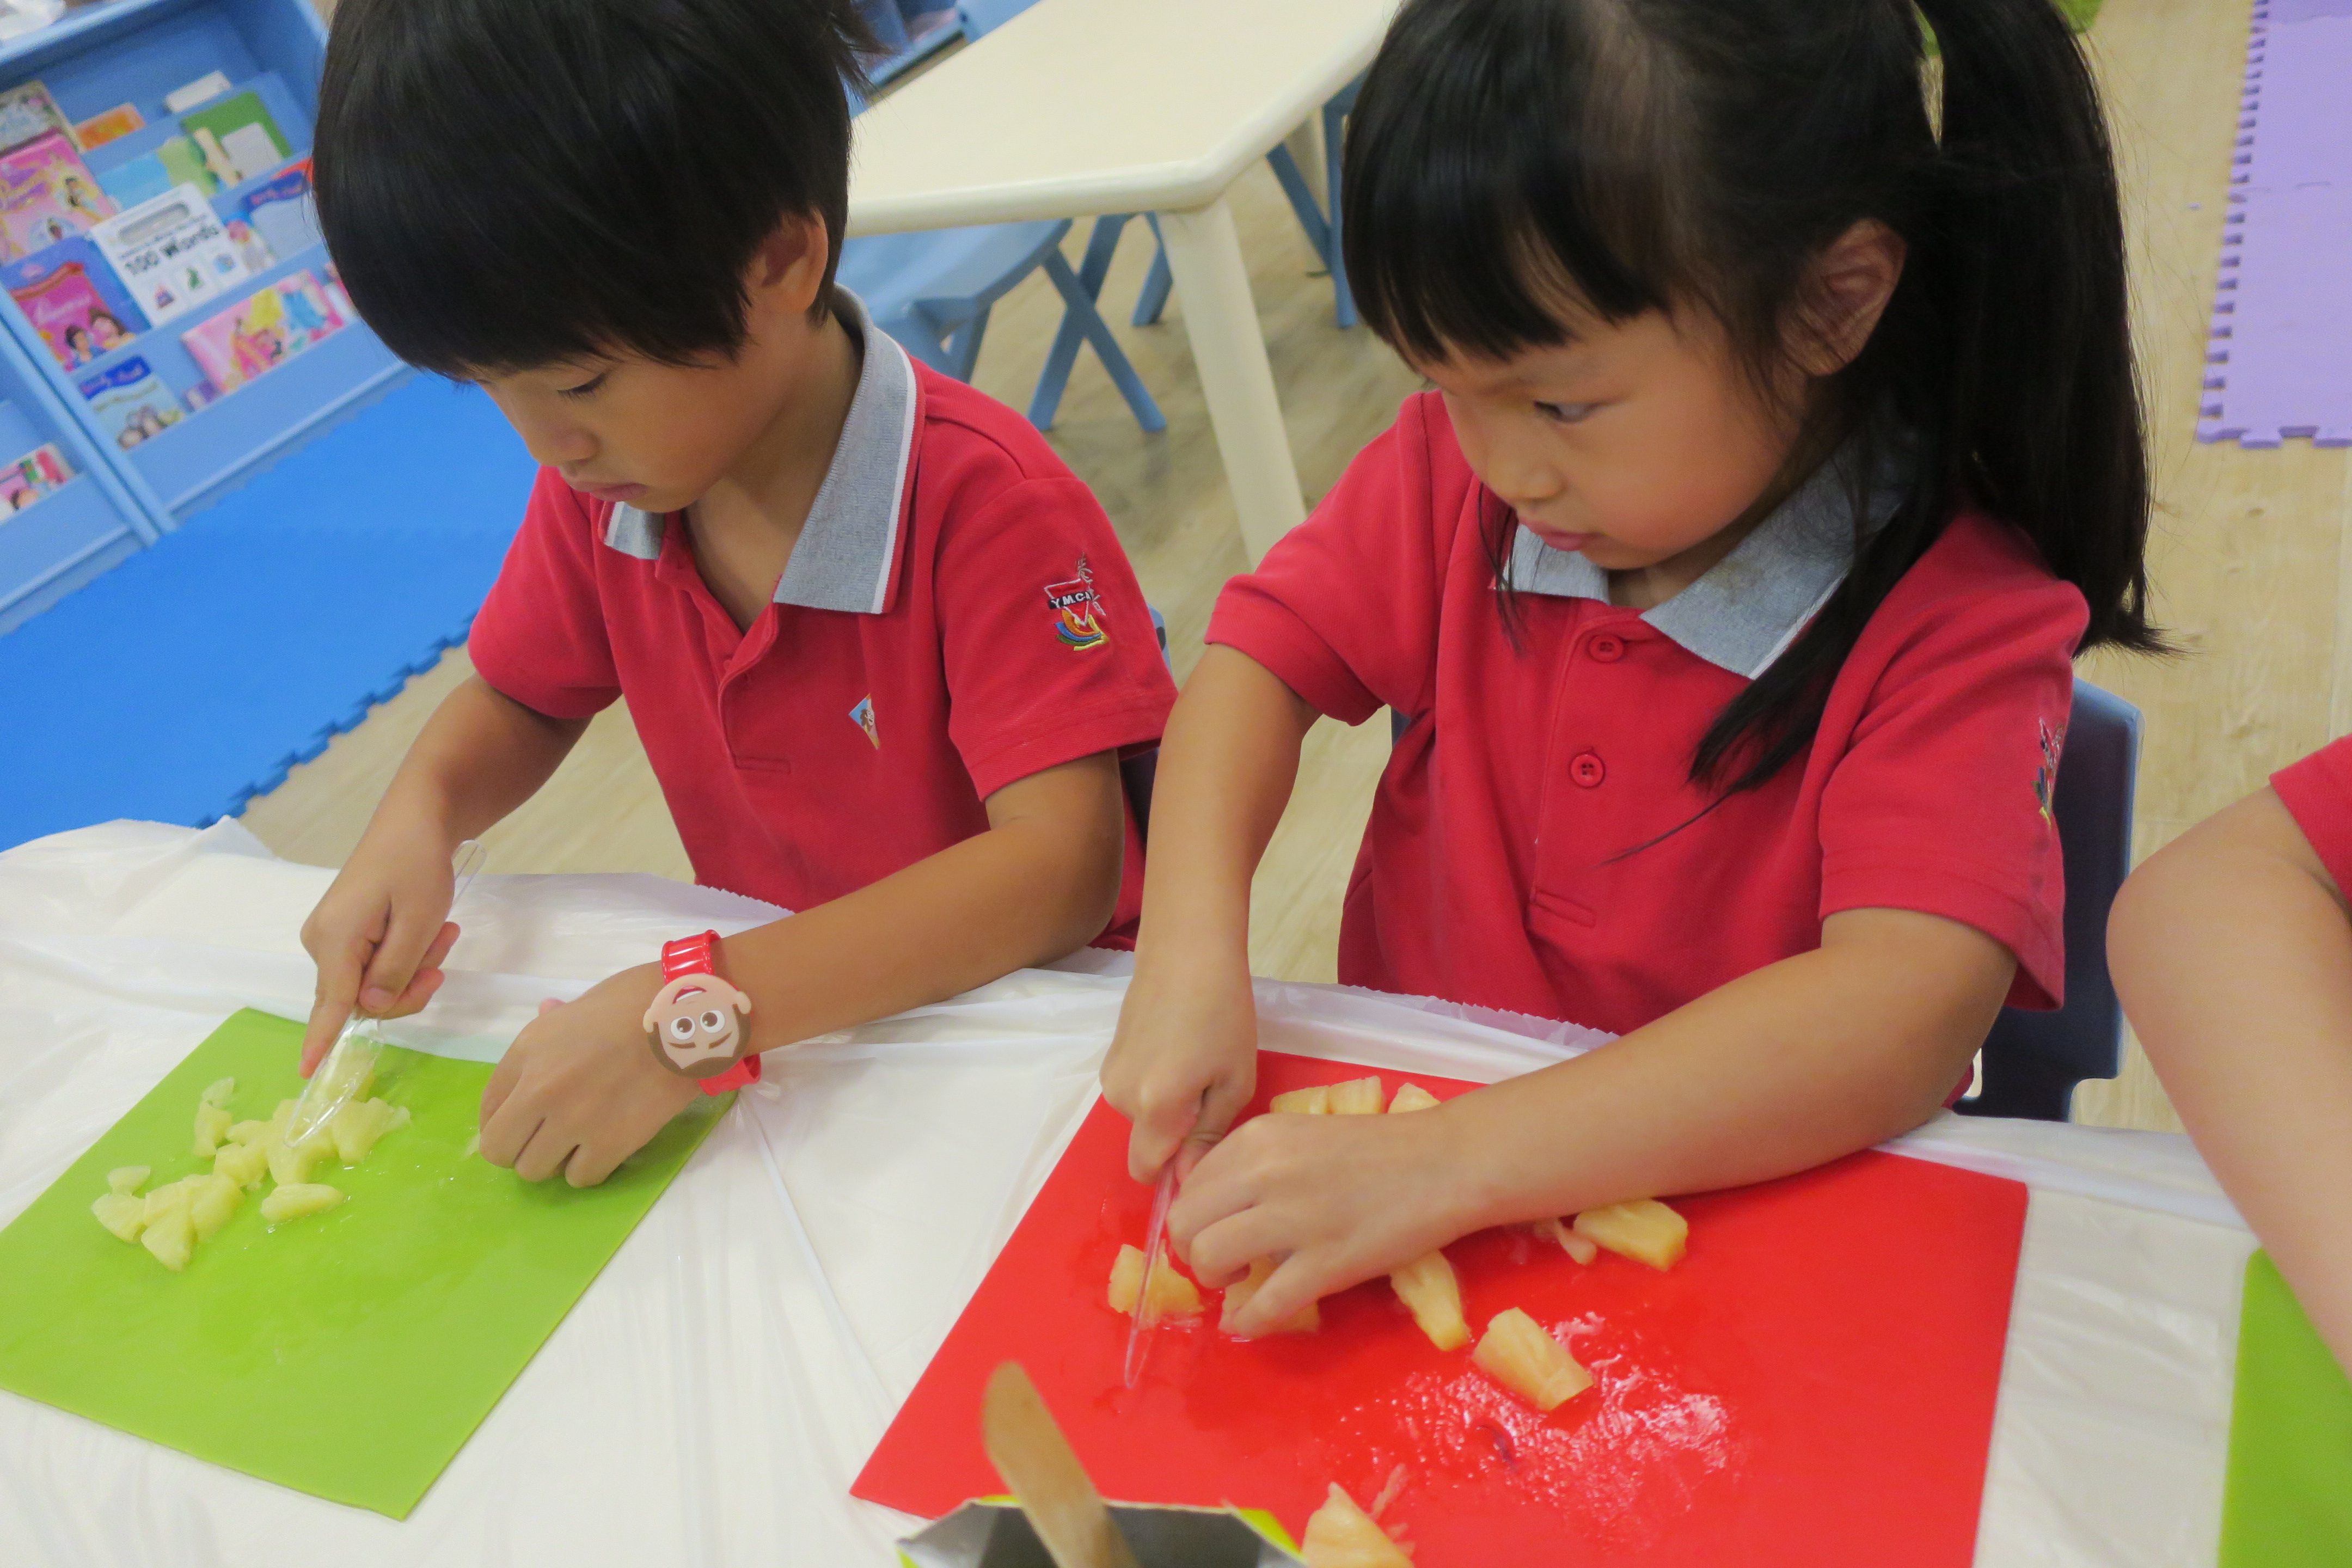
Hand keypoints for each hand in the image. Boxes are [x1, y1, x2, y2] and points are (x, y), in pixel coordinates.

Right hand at [299, 818, 462, 1074]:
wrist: (415, 820)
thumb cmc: (417, 864)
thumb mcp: (418, 922)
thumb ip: (395, 971)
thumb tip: (371, 1008)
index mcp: (334, 940)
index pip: (330, 1004)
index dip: (321, 1042)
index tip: (307, 1076)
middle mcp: (323, 944)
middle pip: (364, 999)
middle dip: (410, 983)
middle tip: (443, 944)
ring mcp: (333, 939)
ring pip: (376, 983)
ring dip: (415, 965)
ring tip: (441, 929)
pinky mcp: (347, 934)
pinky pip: (377, 965)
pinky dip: (407, 954)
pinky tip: (430, 929)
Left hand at [478, 964, 702, 1186]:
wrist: (689, 1015)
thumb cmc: (636, 1000)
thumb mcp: (579, 1006)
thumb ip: (550, 1028)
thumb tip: (543, 1027)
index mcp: (528, 1050)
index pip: (487, 1107)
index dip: (502, 1120)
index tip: (523, 1121)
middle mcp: (539, 1089)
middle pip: (500, 1150)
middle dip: (520, 1148)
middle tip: (548, 1137)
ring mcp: (573, 1120)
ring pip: (536, 1170)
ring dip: (554, 1160)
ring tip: (579, 1142)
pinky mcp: (611, 1143)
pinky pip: (581, 1177)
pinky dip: (590, 1167)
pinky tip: (606, 1146)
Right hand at [1101, 940, 1258, 1184]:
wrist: (1187, 949)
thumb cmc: (1223, 1013)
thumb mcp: (1235, 1079)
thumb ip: (1210, 1134)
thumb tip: (1188, 1175)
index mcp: (1154, 1107)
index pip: (1148, 1171)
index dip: (1177, 1169)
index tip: (1207, 1144)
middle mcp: (1120, 1097)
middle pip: (1147, 1142)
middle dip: (1176, 1133)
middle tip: (1211, 1090)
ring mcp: (1110, 1074)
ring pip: (1141, 1115)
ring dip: (1166, 1106)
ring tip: (1197, 1062)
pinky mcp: (1109, 1054)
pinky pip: (1134, 1089)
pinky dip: (1155, 1083)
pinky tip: (1178, 1047)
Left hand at [1170, 1099, 1486, 1337]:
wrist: (1444, 1164)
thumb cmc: (1377, 1150)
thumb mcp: (1300, 1136)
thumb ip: (1253, 1163)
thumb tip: (1211, 1207)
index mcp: (1258, 1138)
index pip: (1189, 1184)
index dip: (1194, 1215)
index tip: (1212, 1229)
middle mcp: (1264, 1172)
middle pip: (1186, 1223)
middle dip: (1191, 1250)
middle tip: (1222, 1259)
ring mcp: (1294, 1219)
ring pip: (1209, 1259)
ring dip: (1215, 1280)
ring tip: (1242, 1277)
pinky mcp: (1325, 1264)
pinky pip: (1263, 1306)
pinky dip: (1247, 1321)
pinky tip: (1250, 1320)